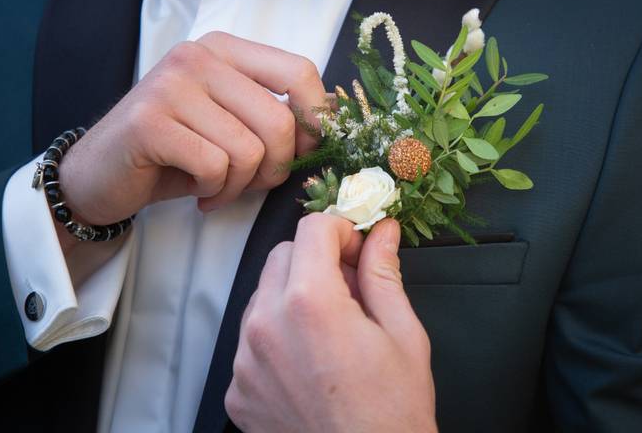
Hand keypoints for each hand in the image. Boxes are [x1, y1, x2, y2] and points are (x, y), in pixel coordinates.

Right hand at [58, 31, 326, 226]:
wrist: (100, 176)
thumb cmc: (177, 153)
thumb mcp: (233, 124)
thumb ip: (276, 113)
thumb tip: (332, 120)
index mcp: (225, 49)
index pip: (300, 71)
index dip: (315, 121)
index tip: (304, 152)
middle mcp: (198, 56)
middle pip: (280, 120)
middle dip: (276, 168)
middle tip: (251, 183)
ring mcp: (170, 85)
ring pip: (250, 150)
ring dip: (240, 185)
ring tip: (217, 187)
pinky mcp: (148, 122)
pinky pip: (215, 166)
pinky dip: (214, 191)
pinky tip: (197, 192)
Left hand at [225, 216, 436, 432]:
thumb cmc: (392, 414)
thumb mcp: (404, 334)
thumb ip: (384, 272)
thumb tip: (381, 232)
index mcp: (311, 304)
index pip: (312, 229)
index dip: (342, 231)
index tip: (359, 250)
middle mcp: (267, 326)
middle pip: (282, 256)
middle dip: (318, 260)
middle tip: (352, 289)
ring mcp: (246, 361)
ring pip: (263, 295)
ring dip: (295, 296)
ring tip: (333, 332)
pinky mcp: (237, 389)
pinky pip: (252, 340)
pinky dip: (278, 337)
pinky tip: (311, 363)